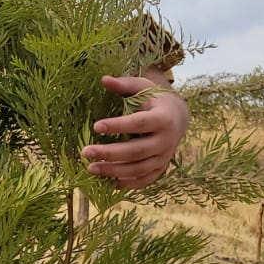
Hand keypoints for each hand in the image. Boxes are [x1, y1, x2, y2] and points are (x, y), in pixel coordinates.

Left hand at [84, 74, 189, 189]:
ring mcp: (164, 156)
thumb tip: (104, 79)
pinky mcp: (161, 167)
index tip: (96, 126)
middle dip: (110, 153)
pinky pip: (146, 179)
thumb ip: (124, 85)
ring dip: (115, 171)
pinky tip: (109, 183)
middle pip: (137, 150)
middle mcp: (166, 140)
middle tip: (85, 152)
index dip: (118, 126)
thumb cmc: (154, 99)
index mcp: (162, 118)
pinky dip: (129, 183)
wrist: (178, 116)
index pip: (138, 123)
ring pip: (139, 168)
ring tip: (91, 169)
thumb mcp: (142, 87)